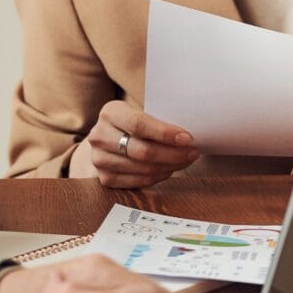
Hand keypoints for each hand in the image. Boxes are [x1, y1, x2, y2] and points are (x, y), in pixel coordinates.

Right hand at [74, 102, 197, 188]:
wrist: (111, 136)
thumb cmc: (135, 122)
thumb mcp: (142, 111)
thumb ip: (160, 119)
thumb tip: (189, 135)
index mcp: (110, 112)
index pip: (139, 124)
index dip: (165, 133)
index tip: (187, 138)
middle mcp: (99, 136)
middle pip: (142, 150)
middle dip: (173, 154)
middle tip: (193, 152)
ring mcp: (99, 159)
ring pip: (142, 168)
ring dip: (170, 166)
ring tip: (186, 160)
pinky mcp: (105, 178)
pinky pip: (138, 182)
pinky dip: (158, 176)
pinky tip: (170, 169)